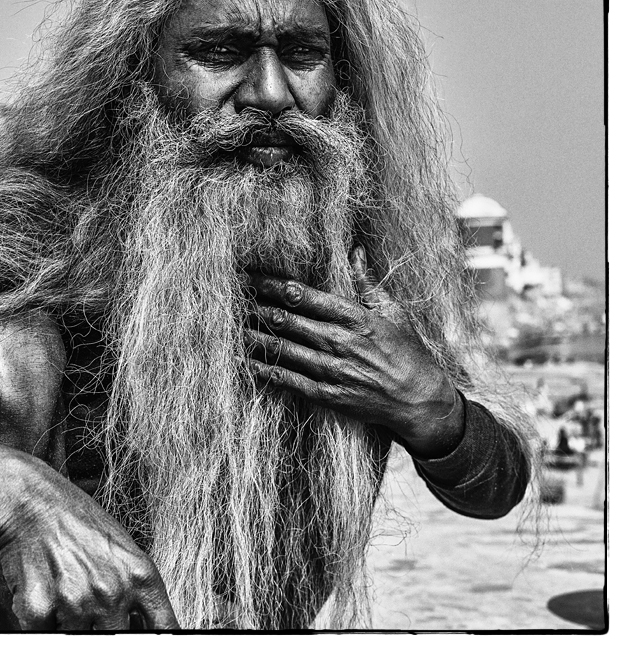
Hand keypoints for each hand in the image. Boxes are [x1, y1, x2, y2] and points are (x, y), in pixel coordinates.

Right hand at [0, 442, 178, 629]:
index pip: (164, 632)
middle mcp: (112, 591)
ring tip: (65, 594)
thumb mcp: (123, 548)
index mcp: (141, 576)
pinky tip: (44, 592)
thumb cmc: (76, 520)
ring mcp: (76, 602)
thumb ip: (138, 591)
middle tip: (91, 611)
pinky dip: (42, 622)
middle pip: (118, 645)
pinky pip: (44, 637)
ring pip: (79, 643)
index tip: (144, 644)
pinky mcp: (39, 609)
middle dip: (105, 633)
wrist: (30, 501)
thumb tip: (145, 629)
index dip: (155, 645)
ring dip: (71, 626)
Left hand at [244, 245, 463, 458]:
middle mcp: (340, 342)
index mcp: (355, 317)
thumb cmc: (408, 353)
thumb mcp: (393, 312)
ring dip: (255, 336)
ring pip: (283, 349)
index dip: (274, 285)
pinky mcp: (328, 396)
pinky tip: (247, 362)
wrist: (421, 402)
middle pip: (288, 320)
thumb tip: (355, 250)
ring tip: (230, 325)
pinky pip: (289, 381)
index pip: (305, 296)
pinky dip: (266, 370)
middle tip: (230, 296)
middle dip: (257, 306)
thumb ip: (367, 282)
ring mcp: (333, 370)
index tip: (252, 276)